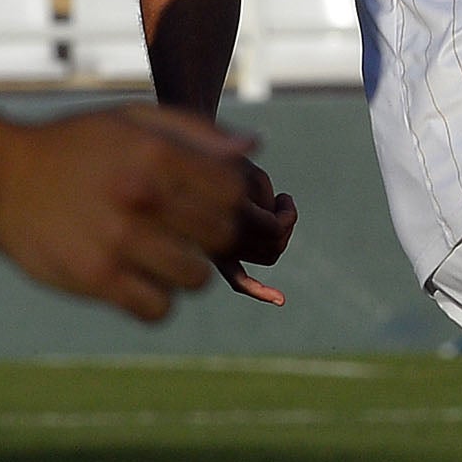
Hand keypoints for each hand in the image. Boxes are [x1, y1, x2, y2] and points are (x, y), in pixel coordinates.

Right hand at [0, 105, 253, 321]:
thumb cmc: (74, 146)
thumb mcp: (131, 119)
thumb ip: (196, 132)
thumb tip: (253, 148)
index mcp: (154, 154)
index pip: (234, 190)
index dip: (242, 203)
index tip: (226, 209)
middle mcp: (140, 197)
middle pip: (223, 235)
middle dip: (222, 239)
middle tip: (200, 237)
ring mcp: (118, 242)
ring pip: (196, 278)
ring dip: (190, 271)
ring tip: (167, 257)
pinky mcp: (95, 279)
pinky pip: (158, 308)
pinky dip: (158, 300)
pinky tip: (142, 281)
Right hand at [220, 158, 298, 304]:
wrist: (173, 173)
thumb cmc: (213, 161)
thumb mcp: (240, 167)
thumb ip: (260, 191)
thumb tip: (273, 226)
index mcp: (220, 215)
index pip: (273, 230)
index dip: (287, 215)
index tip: (284, 197)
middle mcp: (217, 236)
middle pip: (274, 246)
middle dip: (285, 225)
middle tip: (281, 203)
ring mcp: (216, 250)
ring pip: (269, 257)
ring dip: (280, 237)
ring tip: (274, 210)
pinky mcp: (219, 257)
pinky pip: (239, 282)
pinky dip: (260, 291)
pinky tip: (280, 301)